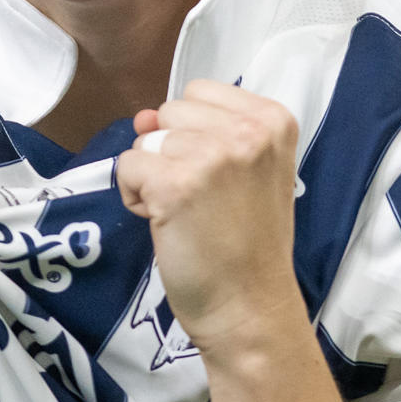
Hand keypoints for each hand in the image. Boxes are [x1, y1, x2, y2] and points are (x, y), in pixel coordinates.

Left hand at [116, 80, 302, 351]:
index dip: (193, 133)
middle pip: (170, 111)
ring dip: (151, 177)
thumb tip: (142, 116)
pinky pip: (127, 166)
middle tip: (201, 200)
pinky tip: (166, 223)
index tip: (217, 176)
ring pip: (145, 140)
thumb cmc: (248, 245)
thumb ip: (200, 133)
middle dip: (171, 153)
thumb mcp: (244, 173)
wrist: (250, 309)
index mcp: (273, 120)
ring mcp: (212, 155)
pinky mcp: (175, 184)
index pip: (199, 92)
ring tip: (186, 214)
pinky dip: (135, 197)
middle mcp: (248, 130)